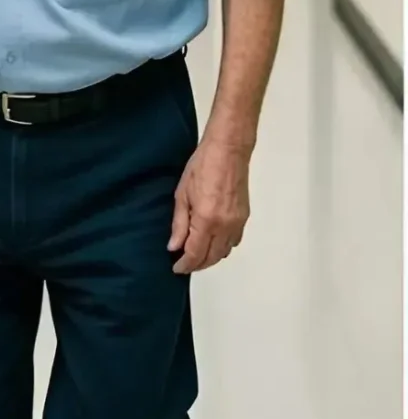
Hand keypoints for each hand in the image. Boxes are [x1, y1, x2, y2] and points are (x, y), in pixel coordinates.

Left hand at [169, 135, 250, 274]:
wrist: (229, 149)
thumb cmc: (202, 167)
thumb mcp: (182, 196)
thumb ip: (179, 225)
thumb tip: (174, 247)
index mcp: (207, 221)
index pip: (196, 253)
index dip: (185, 265)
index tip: (176, 268)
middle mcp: (225, 225)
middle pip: (212, 256)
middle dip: (197, 265)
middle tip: (184, 265)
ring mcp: (238, 221)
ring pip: (225, 251)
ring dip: (210, 257)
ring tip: (196, 256)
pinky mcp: (244, 215)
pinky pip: (234, 240)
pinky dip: (223, 247)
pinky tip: (212, 243)